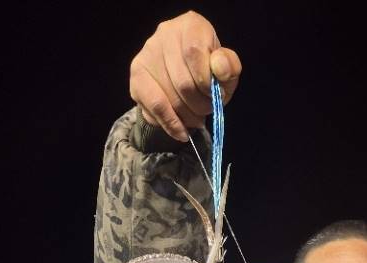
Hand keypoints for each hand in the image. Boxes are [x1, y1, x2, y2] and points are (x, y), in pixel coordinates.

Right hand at [130, 11, 241, 142]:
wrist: (186, 76)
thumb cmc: (209, 72)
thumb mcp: (226, 70)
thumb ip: (228, 67)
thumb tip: (220, 68)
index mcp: (190, 25)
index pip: (194, 52)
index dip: (206, 81)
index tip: (215, 95)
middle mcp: (165, 34)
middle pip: (182, 81)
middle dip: (200, 105)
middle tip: (207, 111)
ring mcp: (147, 54)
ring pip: (170, 97)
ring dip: (188, 117)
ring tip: (196, 118)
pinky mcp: (137, 75)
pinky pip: (155, 107)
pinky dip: (171, 124)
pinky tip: (182, 132)